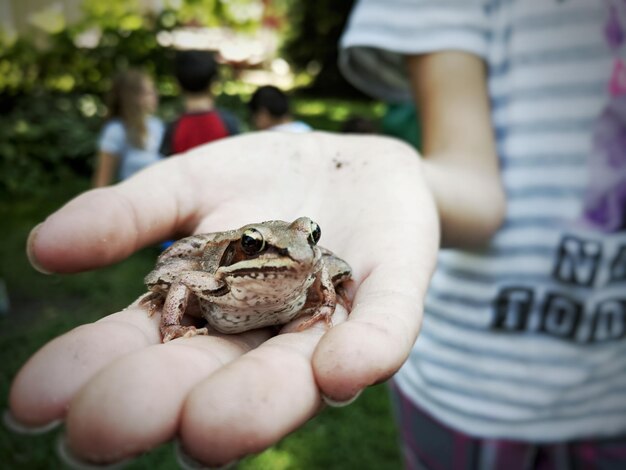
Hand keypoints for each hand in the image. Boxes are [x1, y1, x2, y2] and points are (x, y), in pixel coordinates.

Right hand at [8, 132, 438, 465]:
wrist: (355, 164)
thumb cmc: (266, 181)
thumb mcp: (192, 184)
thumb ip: (132, 215)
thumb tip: (45, 247)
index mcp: (209, 311)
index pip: (147, 349)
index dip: (94, 373)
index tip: (36, 402)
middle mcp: (263, 334)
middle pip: (214, 377)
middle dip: (162, 404)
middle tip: (100, 435)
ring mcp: (328, 321)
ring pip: (294, 374)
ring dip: (256, 403)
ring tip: (208, 430)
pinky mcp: (389, 298)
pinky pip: (382, 332)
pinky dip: (363, 353)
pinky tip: (337, 371)